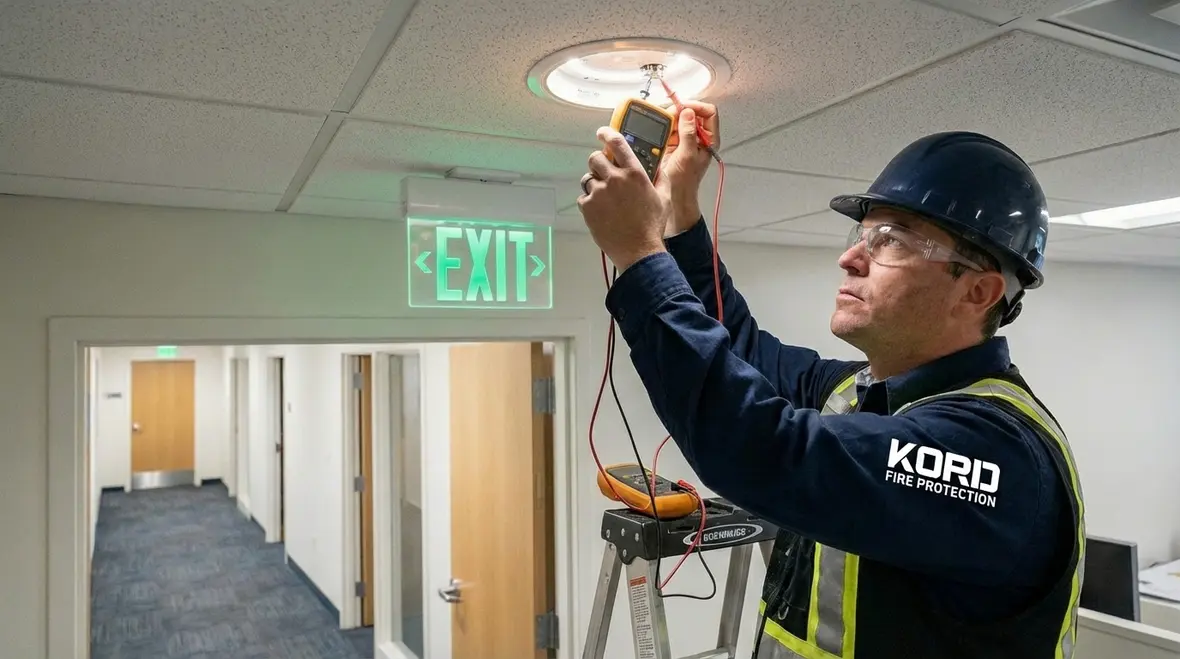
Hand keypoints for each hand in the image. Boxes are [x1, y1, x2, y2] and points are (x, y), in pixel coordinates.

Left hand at [577, 127, 671, 270]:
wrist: (638, 251)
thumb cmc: (652, 226)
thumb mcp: (664, 198)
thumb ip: (660, 177)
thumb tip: (658, 165)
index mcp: (634, 173)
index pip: (617, 143)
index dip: (606, 134)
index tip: (601, 133)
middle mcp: (615, 179)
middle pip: (595, 158)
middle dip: (598, 164)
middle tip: (604, 174)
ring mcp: (599, 193)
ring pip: (588, 179)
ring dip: (595, 185)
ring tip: (606, 199)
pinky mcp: (588, 207)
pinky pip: (584, 198)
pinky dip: (590, 203)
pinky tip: (603, 213)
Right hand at [660, 101, 719, 234]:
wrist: (674, 197)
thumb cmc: (685, 183)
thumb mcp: (687, 155)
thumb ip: (688, 133)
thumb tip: (688, 113)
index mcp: (709, 140)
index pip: (709, 112)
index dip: (696, 106)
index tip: (683, 107)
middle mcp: (698, 138)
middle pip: (692, 113)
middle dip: (680, 111)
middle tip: (670, 114)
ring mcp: (686, 140)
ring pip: (679, 119)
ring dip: (671, 119)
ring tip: (663, 124)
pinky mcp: (674, 144)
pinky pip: (669, 129)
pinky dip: (664, 127)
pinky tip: (659, 131)